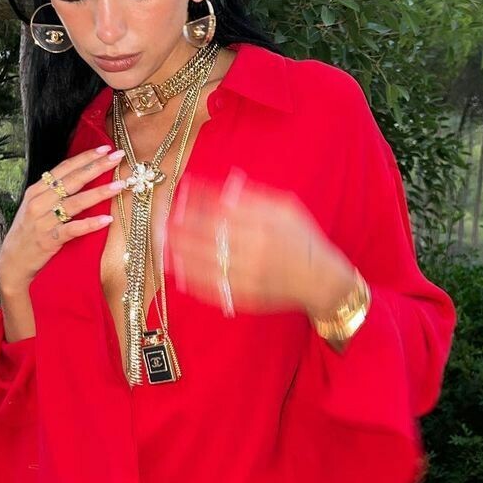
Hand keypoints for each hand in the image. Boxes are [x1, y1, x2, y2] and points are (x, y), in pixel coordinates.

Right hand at [0, 146, 126, 296]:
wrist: (12, 261)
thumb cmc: (28, 233)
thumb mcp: (36, 207)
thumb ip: (53, 193)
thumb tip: (79, 178)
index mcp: (36, 191)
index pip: (64, 168)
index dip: (85, 157)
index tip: (105, 148)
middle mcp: (39, 202)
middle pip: (72, 180)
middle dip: (97, 167)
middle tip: (118, 158)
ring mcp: (43, 221)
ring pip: (75, 202)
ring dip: (99, 193)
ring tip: (120, 185)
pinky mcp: (49, 240)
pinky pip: (73, 229)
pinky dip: (90, 224)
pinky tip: (107, 219)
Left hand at [159, 167, 355, 315]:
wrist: (320, 280)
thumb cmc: (303, 240)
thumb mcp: (285, 208)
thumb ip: (255, 197)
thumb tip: (225, 188)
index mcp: (263, 224)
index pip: (220, 208)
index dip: (197, 199)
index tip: (181, 191)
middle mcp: (252, 249)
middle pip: (206, 235)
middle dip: (181, 226)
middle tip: (162, 219)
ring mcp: (246, 275)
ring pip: (203, 262)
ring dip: (179, 252)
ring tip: (163, 243)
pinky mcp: (244, 295)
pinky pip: (211, 287)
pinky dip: (192, 279)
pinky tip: (178, 270)